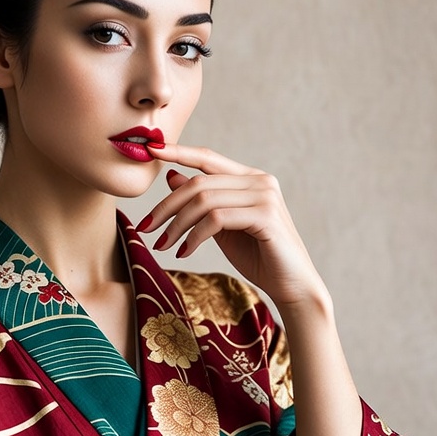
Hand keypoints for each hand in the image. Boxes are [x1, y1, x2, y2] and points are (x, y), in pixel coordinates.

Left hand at [138, 143, 327, 309]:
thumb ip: (201, 201)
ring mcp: (265, 196)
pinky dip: (194, 236)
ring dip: (176, 224)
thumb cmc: (258, 256)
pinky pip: (216, 219)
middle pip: (199, 182)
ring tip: (162, 245)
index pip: (207, 157)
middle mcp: (259, 181)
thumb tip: (172, 176)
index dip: (177, 151)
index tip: (149, 150)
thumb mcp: (220, 226)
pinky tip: (184, 252)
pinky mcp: (266, 216)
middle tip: (145, 227)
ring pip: (204, 200)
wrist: (291, 285)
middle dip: (166, 206)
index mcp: (249, 178)